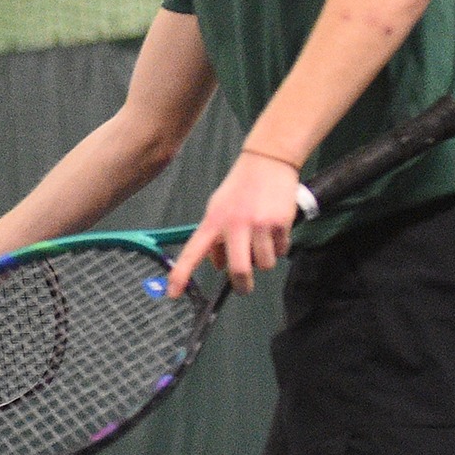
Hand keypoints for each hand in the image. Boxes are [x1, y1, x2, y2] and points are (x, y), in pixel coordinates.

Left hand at [167, 152, 298, 295]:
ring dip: (265, 259)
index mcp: (213, 221)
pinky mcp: (280, 224)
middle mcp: (234, 225)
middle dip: (242, 285)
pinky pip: (281, 251)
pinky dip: (280, 247)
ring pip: (264, 264)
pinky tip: (276, 229)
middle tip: (243, 286)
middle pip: (239, 271)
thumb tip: (218, 265)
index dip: (181, 274)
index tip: (172, 294)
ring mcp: (258, 225)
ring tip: (263, 240)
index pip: (192, 251)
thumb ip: (215, 237)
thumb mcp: (218, 207)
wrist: (268, 160)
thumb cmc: (241, 187)